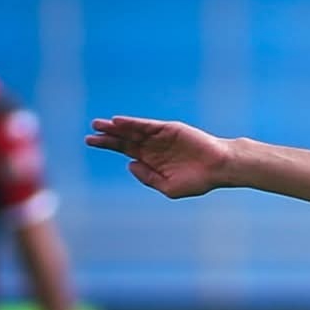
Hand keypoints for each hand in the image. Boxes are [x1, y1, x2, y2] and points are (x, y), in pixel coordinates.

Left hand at [85, 117, 234, 198]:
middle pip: (124, 140)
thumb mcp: (170, 187)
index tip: (90, 141)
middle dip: (107, 137)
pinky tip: (118, 122)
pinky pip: (147, 125)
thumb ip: (148, 178)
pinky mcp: (169, 129)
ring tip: (98, 125)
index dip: (107, 145)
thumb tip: (130, 165)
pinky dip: (132, 124)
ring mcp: (160, 137)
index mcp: (152, 160)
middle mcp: (153, 146)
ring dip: (116, 128)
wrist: (220, 168)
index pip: (125, 150)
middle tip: (89, 135)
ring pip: (133, 131)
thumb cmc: (199, 180)